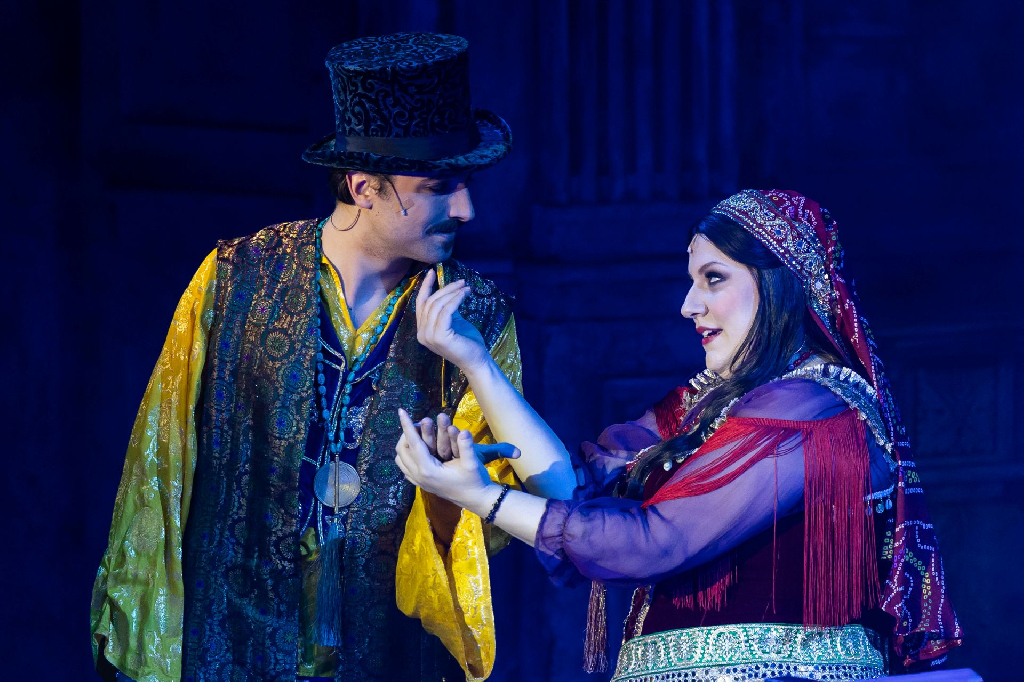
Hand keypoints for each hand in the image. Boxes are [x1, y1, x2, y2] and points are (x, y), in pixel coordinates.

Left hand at [395, 409, 518, 507]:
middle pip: (402, 450)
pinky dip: (407, 455)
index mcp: (428, 470)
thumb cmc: (475, 481)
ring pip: (400, 459)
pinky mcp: (421, 484)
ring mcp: (418, 482)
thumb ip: (466, 446)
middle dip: (407, 433)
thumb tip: (463, 431)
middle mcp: (419, 476)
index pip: (413, 442)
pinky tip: (418, 449)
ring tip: (418, 434)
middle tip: (420, 424)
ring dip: (405, 444)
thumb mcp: (472, 463)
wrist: (476, 500)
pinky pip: (405, 468)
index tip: (401, 410)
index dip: (407, 425)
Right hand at [415, 269, 489, 372]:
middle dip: (445, 289)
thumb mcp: (454, 321)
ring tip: (465, 287)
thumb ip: (446, 309)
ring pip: (437, 305)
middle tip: (461, 282)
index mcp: (422, 330)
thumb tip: (448, 291)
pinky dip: (456, 300)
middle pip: (430, 302)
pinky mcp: (440, 336)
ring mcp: (429, 336)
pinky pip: (446, 311)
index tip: (431, 272)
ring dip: (452, 293)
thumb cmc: (466, 341)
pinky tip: (465, 294)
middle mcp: (421, 333)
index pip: (420, 304)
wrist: (476, 360)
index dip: (425, 286)